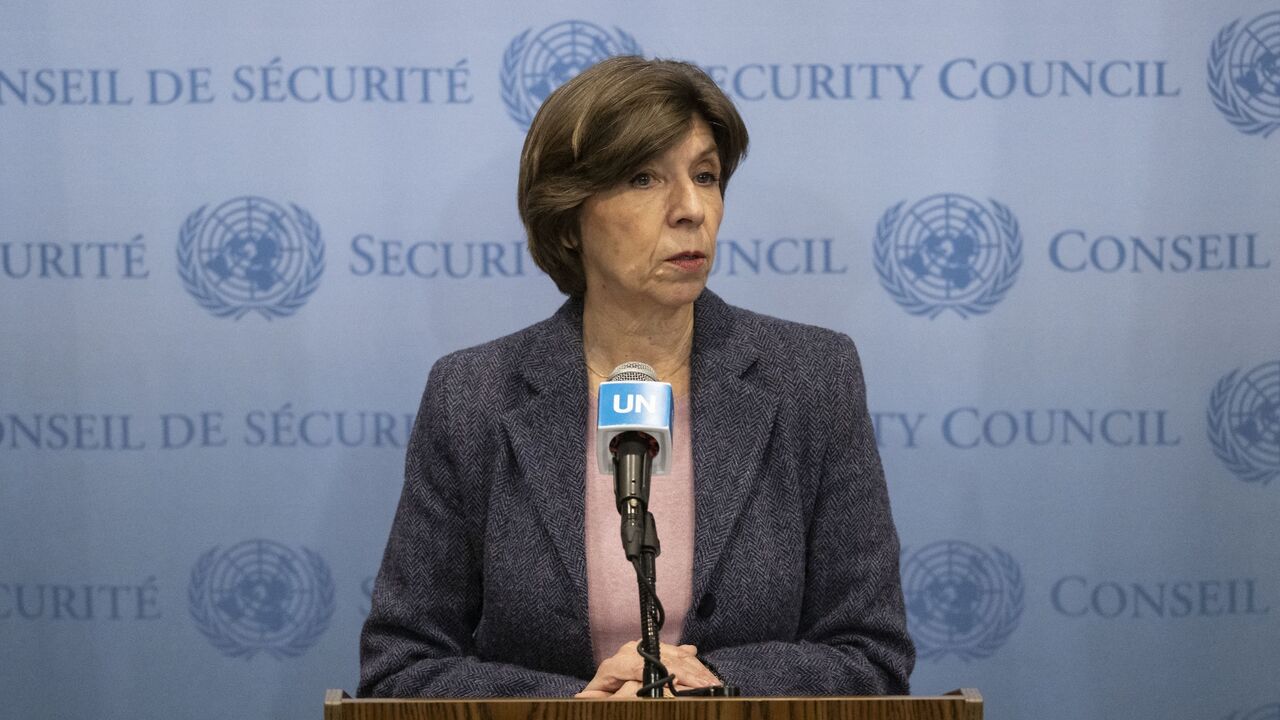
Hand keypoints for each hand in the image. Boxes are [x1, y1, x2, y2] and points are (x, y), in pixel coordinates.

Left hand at [575, 640, 719, 697]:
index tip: (682, 684)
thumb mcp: (603, 698)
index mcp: (616, 664)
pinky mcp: (654, 650)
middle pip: (664, 658)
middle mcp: (630, 652)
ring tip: (711, 680)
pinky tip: (700, 662)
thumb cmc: (606, 694)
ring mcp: (644, 648)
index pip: (641, 666)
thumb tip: (584, 696)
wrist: (609, 683)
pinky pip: (675, 651)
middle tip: (707, 685)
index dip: (664, 674)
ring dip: (694, 667)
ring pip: (673, 653)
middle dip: (688, 672)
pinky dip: (691, 659)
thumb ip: (600, 698)